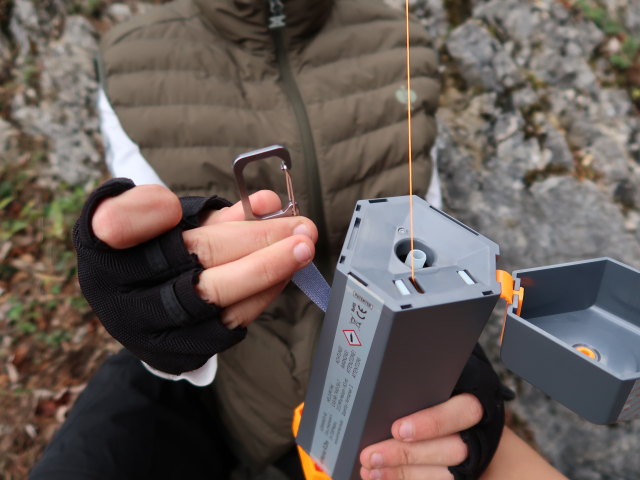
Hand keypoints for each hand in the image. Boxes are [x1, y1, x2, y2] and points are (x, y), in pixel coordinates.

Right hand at [74, 178, 316, 373]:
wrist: (138, 303)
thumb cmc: (153, 247)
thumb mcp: (165, 216)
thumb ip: (209, 209)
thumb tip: (266, 204)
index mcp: (104, 249)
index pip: (122, 224)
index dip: (148, 214)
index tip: (176, 205)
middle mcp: (120, 295)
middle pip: (198, 264)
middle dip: (259, 243)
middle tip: (304, 229)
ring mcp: (148, 330)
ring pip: (219, 301)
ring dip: (271, 272)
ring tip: (303, 248)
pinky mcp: (176, 353)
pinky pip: (229, 327)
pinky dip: (262, 297)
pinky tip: (285, 274)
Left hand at [360, 345, 509, 479]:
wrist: (467, 418)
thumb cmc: (444, 392)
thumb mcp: (441, 381)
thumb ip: (424, 383)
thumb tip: (387, 386)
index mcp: (475, 401)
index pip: (464, 411)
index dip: (431, 423)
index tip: (398, 429)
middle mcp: (477, 433)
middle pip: (450, 449)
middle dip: (407, 454)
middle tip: (372, 455)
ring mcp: (471, 459)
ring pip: (443, 473)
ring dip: (402, 472)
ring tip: (371, 468)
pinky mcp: (462, 475)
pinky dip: (405, 478)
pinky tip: (381, 475)